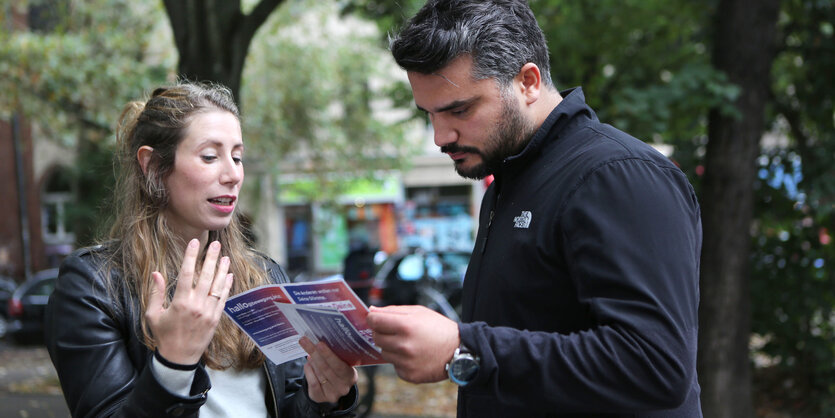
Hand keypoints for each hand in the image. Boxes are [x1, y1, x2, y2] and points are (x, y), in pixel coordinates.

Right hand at [145, 239, 232, 364]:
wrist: (179, 358)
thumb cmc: (164, 335)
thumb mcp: (153, 315)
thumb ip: (156, 293)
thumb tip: (156, 273)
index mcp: (180, 302)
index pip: (187, 273)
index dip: (191, 256)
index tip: (194, 243)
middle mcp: (197, 305)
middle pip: (206, 276)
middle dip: (212, 258)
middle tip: (216, 244)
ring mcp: (208, 312)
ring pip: (218, 286)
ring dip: (222, 270)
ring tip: (226, 257)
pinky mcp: (216, 318)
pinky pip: (223, 299)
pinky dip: (227, 286)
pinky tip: (229, 275)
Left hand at [299, 336, 357, 403]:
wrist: (333, 389)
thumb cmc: (337, 371)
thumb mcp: (340, 364)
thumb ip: (334, 356)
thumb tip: (320, 342)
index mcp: (351, 376)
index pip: (339, 365)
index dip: (328, 355)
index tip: (319, 343)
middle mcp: (343, 387)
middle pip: (326, 368)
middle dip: (315, 353)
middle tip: (305, 341)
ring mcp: (332, 394)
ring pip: (319, 374)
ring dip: (312, 360)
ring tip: (308, 349)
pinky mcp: (320, 397)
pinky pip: (312, 382)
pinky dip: (309, 370)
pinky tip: (308, 363)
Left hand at [366, 305, 458, 382]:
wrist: (458, 350)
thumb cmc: (438, 328)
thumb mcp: (419, 312)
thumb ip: (393, 310)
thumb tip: (372, 311)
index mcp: (406, 325)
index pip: (374, 321)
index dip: (373, 318)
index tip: (376, 319)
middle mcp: (404, 345)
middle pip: (376, 337)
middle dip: (382, 332)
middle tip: (396, 331)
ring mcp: (406, 362)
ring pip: (383, 353)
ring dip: (391, 348)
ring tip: (408, 344)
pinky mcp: (409, 375)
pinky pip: (394, 366)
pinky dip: (400, 361)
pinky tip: (414, 356)